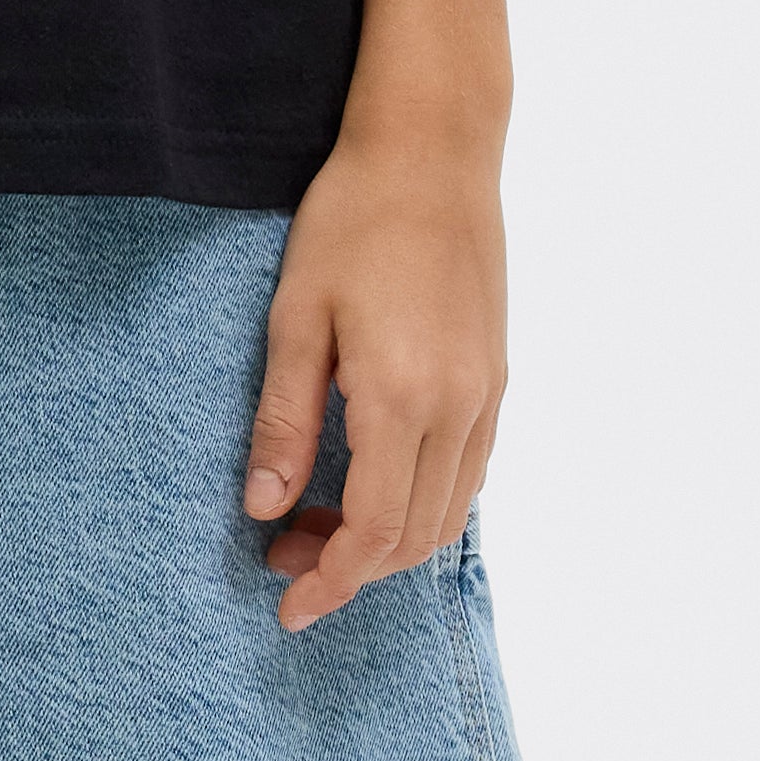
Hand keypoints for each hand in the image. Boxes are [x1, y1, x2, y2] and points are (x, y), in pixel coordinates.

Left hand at [240, 136, 505, 634]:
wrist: (433, 153)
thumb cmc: (352, 222)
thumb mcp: (295, 319)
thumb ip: (282, 421)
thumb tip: (262, 509)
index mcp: (402, 398)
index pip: (374, 531)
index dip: (330, 581)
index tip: (288, 608)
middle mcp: (459, 408)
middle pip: (415, 537)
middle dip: (350, 568)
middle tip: (281, 557)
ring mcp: (487, 394)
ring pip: (450, 512)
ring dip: (388, 541)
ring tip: (317, 522)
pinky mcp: (497, 376)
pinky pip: (469, 472)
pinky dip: (423, 503)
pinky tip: (370, 480)